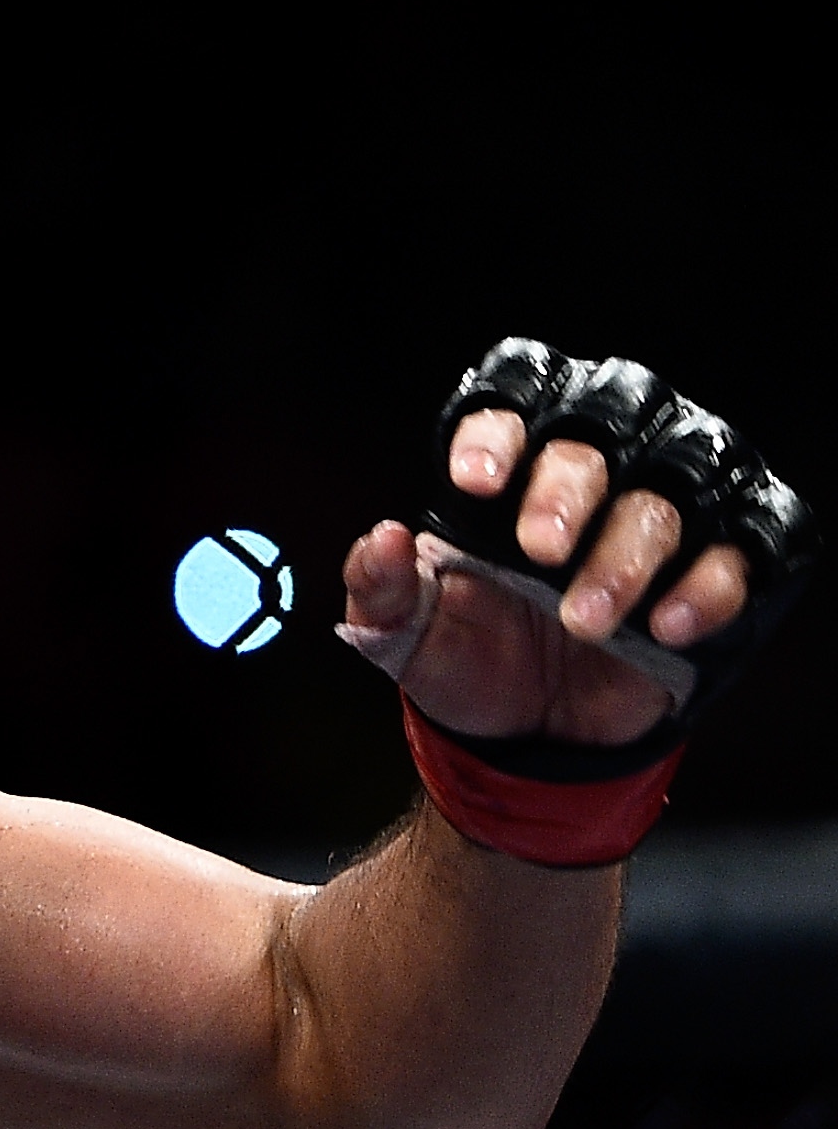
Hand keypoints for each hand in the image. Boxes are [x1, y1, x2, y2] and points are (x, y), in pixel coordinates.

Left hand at [341, 416, 753, 746]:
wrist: (529, 730)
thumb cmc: (466, 652)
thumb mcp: (403, 632)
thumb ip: (381, 587)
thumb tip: (386, 536)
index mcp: (508, 461)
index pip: (511, 398)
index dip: (497, 431)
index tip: (476, 484)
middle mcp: (592, 469)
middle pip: (598, 429)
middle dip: (568, 485)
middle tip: (539, 552)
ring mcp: (660, 514)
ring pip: (672, 487)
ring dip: (631, 549)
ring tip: (585, 619)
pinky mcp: (716, 568)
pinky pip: (747, 549)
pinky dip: (712, 584)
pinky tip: (665, 627)